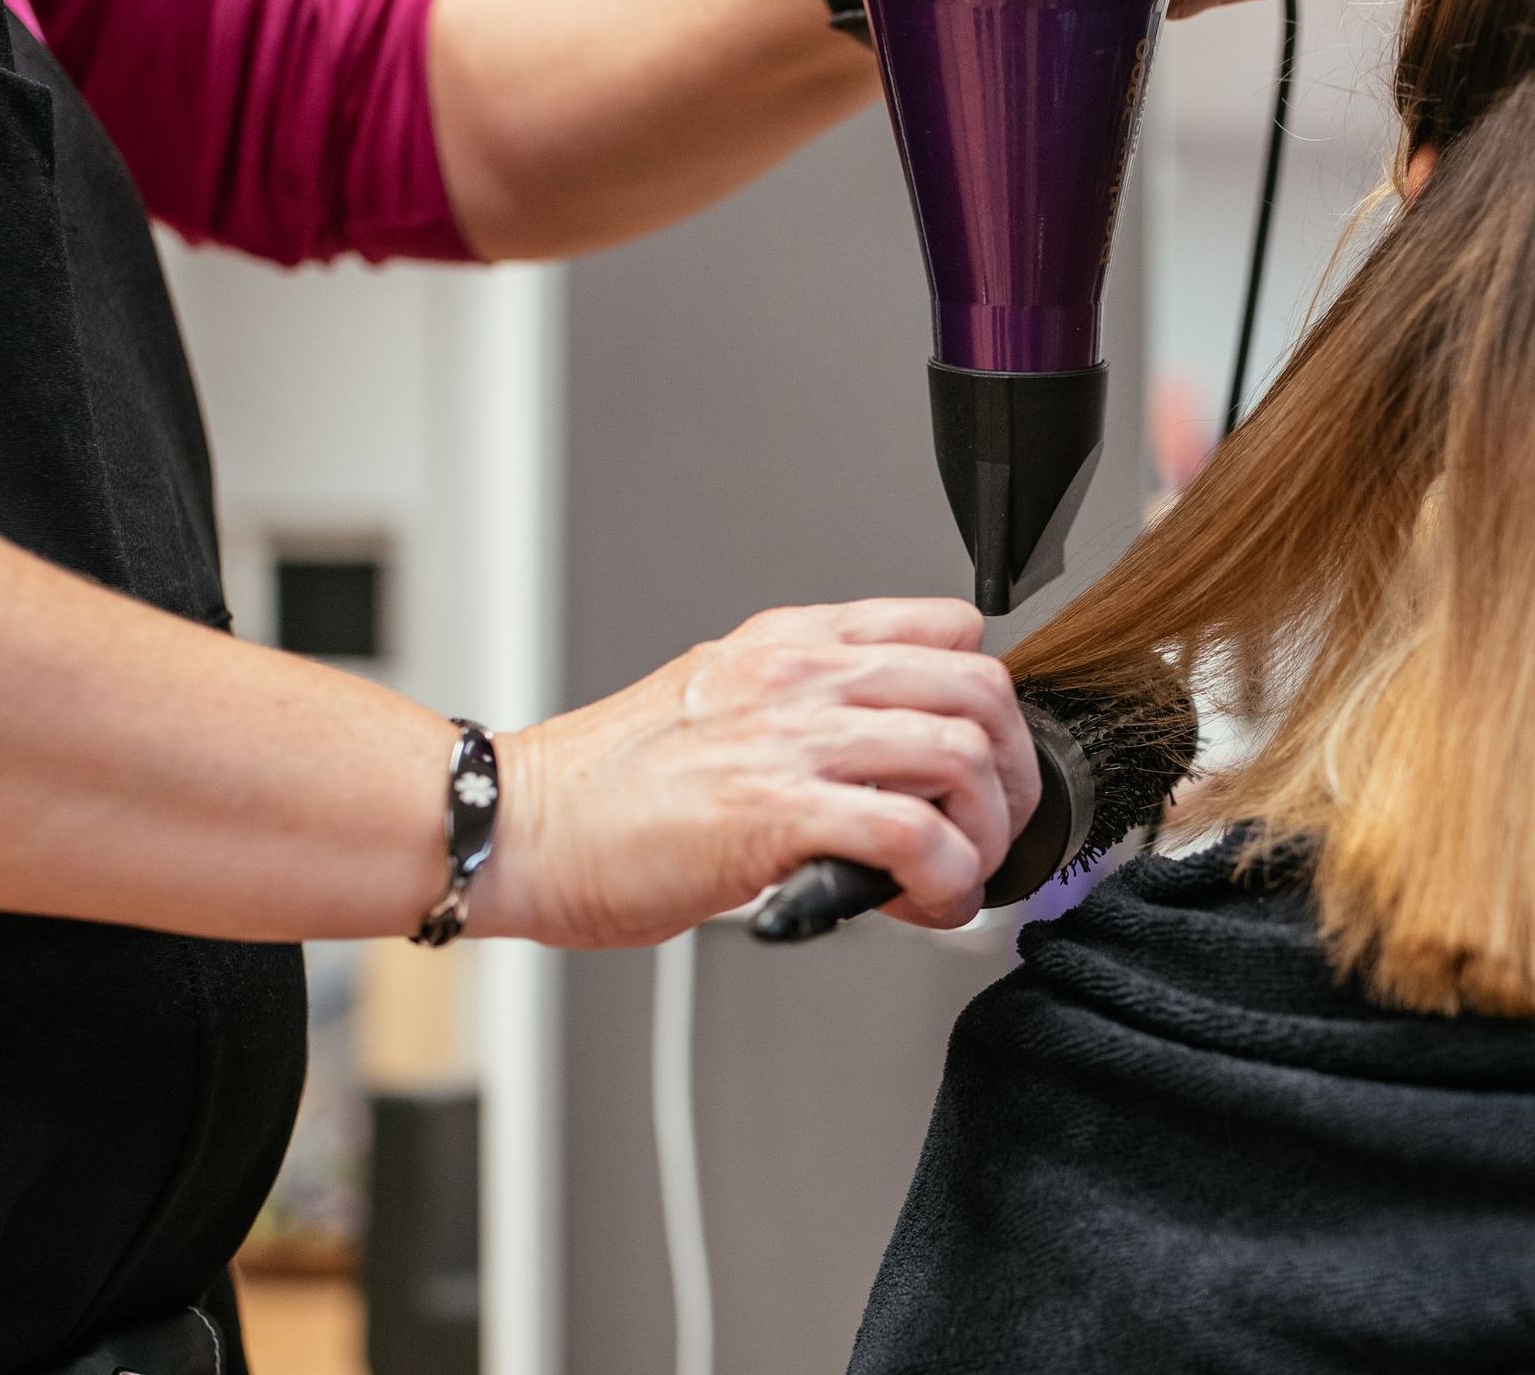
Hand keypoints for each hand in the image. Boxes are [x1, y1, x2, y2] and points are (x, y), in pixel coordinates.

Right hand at [480, 598, 1036, 945]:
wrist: (522, 825)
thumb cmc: (608, 784)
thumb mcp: (720, 699)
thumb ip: (805, 710)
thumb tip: (884, 766)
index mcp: (793, 640)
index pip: (950, 630)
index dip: (991, 703)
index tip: (987, 759)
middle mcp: (802, 673)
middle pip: (979, 692)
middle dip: (1012, 774)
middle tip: (995, 830)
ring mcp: (790, 735)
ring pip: (961, 757)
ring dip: (986, 835)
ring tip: (959, 878)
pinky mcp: (775, 811)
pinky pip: (912, 834)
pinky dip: (946, 878)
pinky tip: (926, 903)